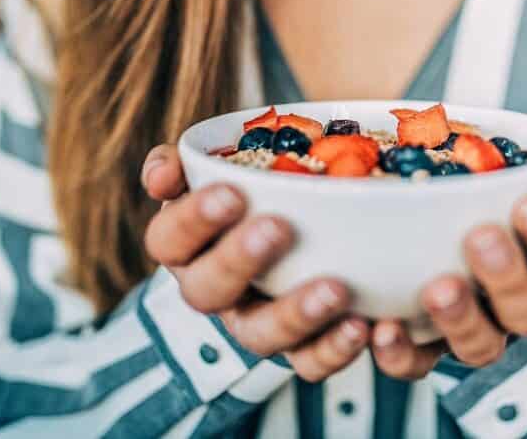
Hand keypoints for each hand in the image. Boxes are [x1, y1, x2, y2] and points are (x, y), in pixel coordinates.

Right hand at [141, 145, 368, 381]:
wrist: (301, 222)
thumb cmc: (253, 188)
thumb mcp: (222, 166)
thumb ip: (191, 162)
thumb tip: (162, 172)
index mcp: (185, 245)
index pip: (168, 238)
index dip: (193, 220)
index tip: (232, 193)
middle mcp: (212, 289)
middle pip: (206, 291)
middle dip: (239, 260)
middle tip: (277, 228)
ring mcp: (254, 323)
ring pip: (259, 335)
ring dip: (295, 315)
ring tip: (335, 289)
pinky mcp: (296, 349)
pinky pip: (309, 362)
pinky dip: (335, 349)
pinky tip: (364, 325)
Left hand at [370, 144, 526, 378]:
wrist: (434, 219)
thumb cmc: (496, 198)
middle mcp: (519, 310)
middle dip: (507, 276)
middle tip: (480, 236)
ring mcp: (474, 334)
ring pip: (479, 346)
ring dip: (460, 319)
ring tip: (437, 288)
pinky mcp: (425, 352)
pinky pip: (416, 365)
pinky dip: (400, 353)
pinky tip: (381, 328)